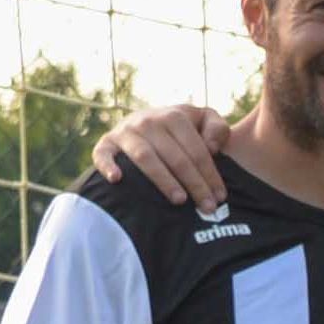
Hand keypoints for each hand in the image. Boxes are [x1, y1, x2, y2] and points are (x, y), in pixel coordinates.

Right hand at [101, 100, 233, 209]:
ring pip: (145, 157)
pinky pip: (102, 154)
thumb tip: (212, 147)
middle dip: (194, 184)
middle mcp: (148, 121)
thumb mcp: (204, 120)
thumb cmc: (183, 129)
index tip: (220, 197)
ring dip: (163, 180)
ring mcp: (126, 132)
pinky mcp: (106, 142)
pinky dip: (107, 165)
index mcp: (175, 116)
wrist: (147, 122)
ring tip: (180, 200)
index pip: (197, 150)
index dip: (211, 174)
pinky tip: (117, 179)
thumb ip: (217, 128)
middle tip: (207, 207)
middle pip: (175, 157)